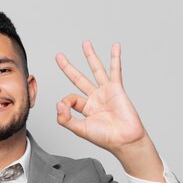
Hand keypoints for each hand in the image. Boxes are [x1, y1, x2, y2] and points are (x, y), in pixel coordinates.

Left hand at [56, 41, 165, 181]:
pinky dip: (115, 58)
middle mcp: (94, 98)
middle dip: (68, 67)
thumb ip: (65, 119)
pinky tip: (115, 46)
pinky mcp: (117, 88)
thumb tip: (57, 104)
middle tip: (59, 56)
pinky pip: (115, 70)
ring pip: (96, 70)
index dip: (65, 102)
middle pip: (78, 78)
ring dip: (90, 56)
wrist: (124, 139)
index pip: (69, 98)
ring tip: (85, 43)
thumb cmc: (105, 137)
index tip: (65, 109)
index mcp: (85, 108)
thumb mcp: (80, 129)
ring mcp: (106, 92)